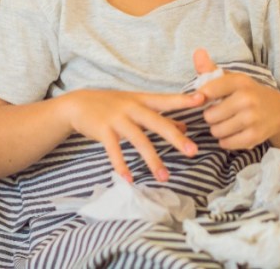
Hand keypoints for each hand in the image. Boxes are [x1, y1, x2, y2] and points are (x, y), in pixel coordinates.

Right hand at [60, 89, 204, 182]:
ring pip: (139, 140)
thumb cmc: (112, 105)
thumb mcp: (136, 105)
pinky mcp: (103, 130)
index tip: (201, 100)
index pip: (166, 100)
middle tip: (193, 151)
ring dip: (152, 160)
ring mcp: (117, 119)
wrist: (78, 103)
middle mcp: (131, 108)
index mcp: (142, 100)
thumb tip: (185, 125)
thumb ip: (160, 116)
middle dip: (175, 137)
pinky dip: (122, 165)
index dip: (183, 100)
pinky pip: (114, 150)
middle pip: (156, 122)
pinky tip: (129, 180)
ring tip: (164, 177)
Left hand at [193, 48, 279, 149]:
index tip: (205, 100)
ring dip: (218, 130)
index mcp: (239, 81)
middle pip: (209, 116)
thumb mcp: (232, 79)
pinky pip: (226, 143)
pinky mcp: (255, 136)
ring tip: (226, 123)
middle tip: (220, 113)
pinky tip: (233, 133)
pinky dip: (226, 141)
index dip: (201, 98)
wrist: (278, 111)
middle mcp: (247, 99)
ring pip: (216, 131)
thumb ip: (210, 69)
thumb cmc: (248, 94)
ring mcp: (252, 118)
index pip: (208, 90)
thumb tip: (197, 52)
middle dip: (211, 116)